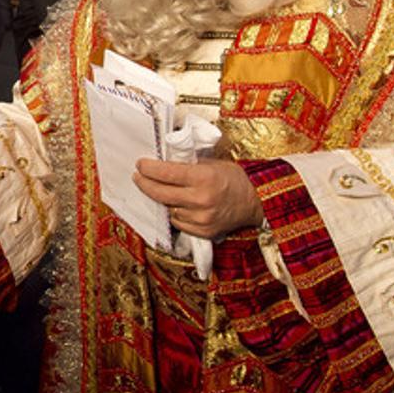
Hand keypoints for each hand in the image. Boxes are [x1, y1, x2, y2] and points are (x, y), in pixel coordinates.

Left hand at [132, 158, 263, 238]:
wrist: (255, 202)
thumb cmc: (233, 179)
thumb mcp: (212, 163)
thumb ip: (187, 164)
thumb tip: (161, 161)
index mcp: (204, 178)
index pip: (166, 173)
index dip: (148, 168)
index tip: (140, 164)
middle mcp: (201, 199)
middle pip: (160, 193)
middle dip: (144, 183)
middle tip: (138, 176)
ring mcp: (201, 218)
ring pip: (168, 209)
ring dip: (163, 200)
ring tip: (165, 190)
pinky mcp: (203, 232)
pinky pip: (178, 222)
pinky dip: (176, 213)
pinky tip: (180, 205)